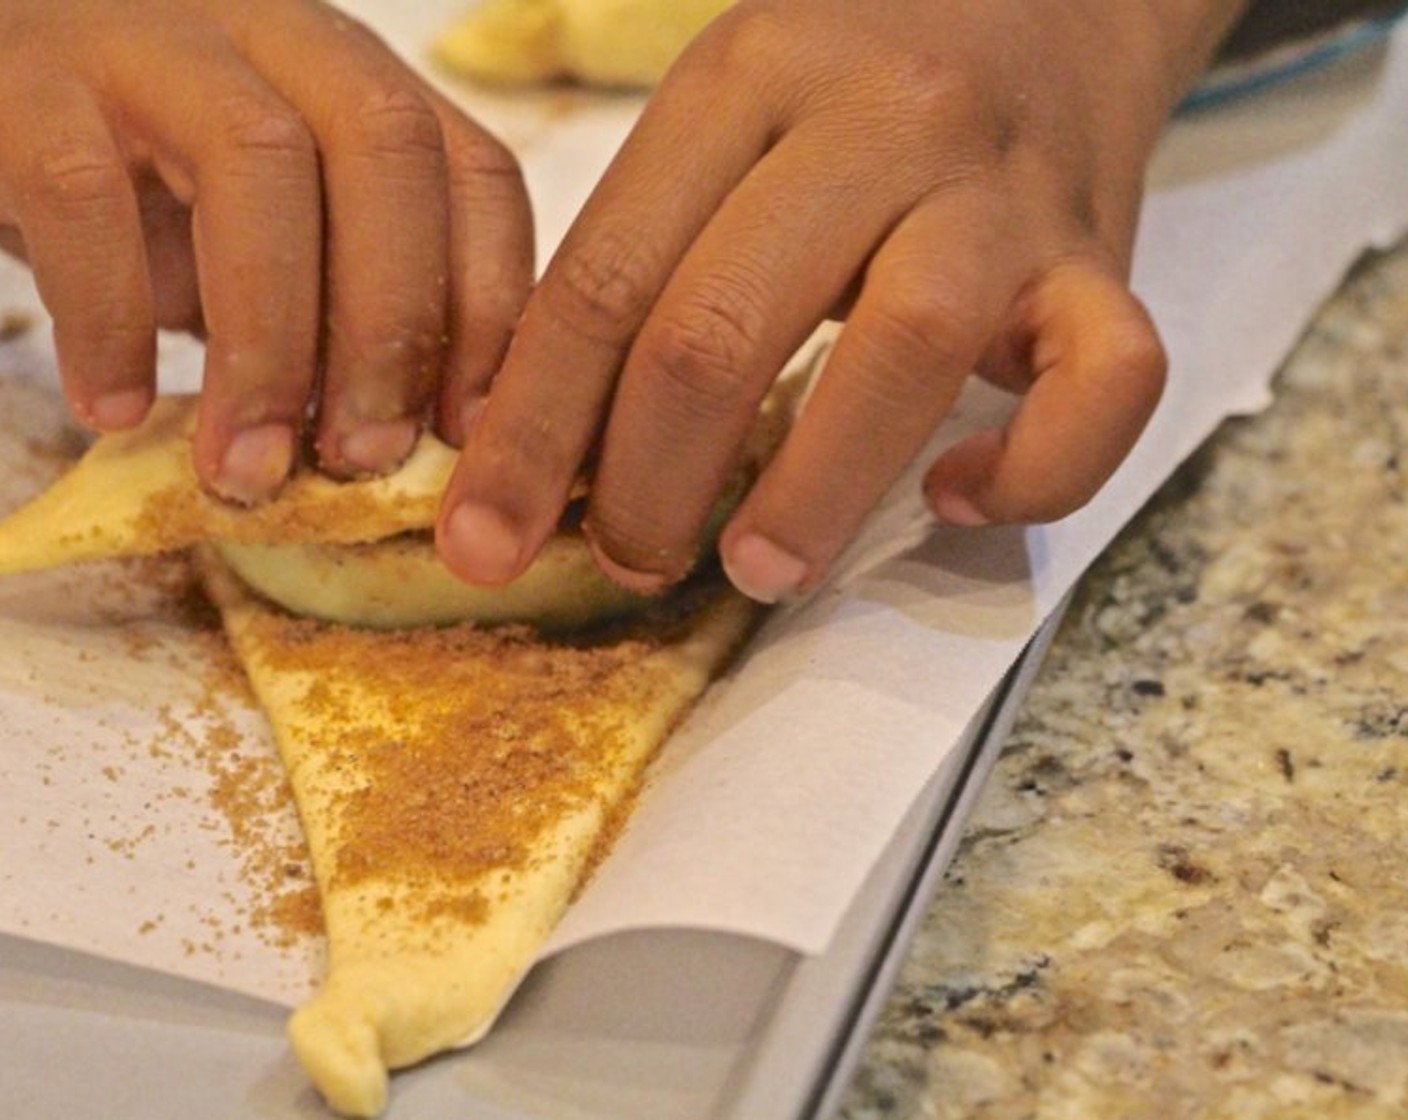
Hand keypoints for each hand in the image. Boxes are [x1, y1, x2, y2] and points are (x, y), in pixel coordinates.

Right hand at [0, 0, 532, 502]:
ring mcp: (151, 39)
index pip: (476, 172)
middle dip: (392, 325)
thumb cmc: (147, 192)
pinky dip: (110, 316)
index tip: (470, 434)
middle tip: (365, 459)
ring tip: (249, 466)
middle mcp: (275, 36)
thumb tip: (416, 445)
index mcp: (357, 83)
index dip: (492, 309)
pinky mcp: (24, 77)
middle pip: (387, 149)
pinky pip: (83, 191)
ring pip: (258, 161)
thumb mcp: (275, 243)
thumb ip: (342, 307)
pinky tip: (117, 408)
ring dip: (270, 341)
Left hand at [437, 0, 1241, 600]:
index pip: (604, 278)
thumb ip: (641, 258)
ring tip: (755, 571)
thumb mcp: (726, 126)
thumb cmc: (857, 91)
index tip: (486, 535)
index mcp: (745, 76)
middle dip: (644, 481)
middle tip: (624, 559)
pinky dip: (1032, 471)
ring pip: (902, 352)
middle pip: (722, 326)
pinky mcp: (1103, 263)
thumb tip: (544, 444)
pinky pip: (1104, 384)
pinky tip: (957, 499)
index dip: (529, 430)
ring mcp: (1003, 192)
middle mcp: (878, 120)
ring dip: (807, 494)